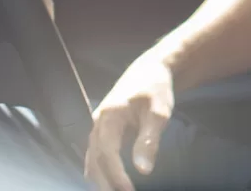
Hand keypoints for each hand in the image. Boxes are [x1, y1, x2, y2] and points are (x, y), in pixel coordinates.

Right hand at [84, 57, 175, 190]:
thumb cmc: (155, 89)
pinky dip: (99, 172)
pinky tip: (108, 184)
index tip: (129, 190)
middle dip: (104, 183)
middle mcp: (98, 122)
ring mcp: (98, 127)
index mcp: (110, 116)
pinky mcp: (103, 131)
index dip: (116, 174)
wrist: (150, 71)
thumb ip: (149, 140)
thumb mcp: (159, 112)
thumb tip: (143, 170)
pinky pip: (95, 155)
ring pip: (92, 159)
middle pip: (94, 159)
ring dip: (100, 180)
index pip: (107, 152)